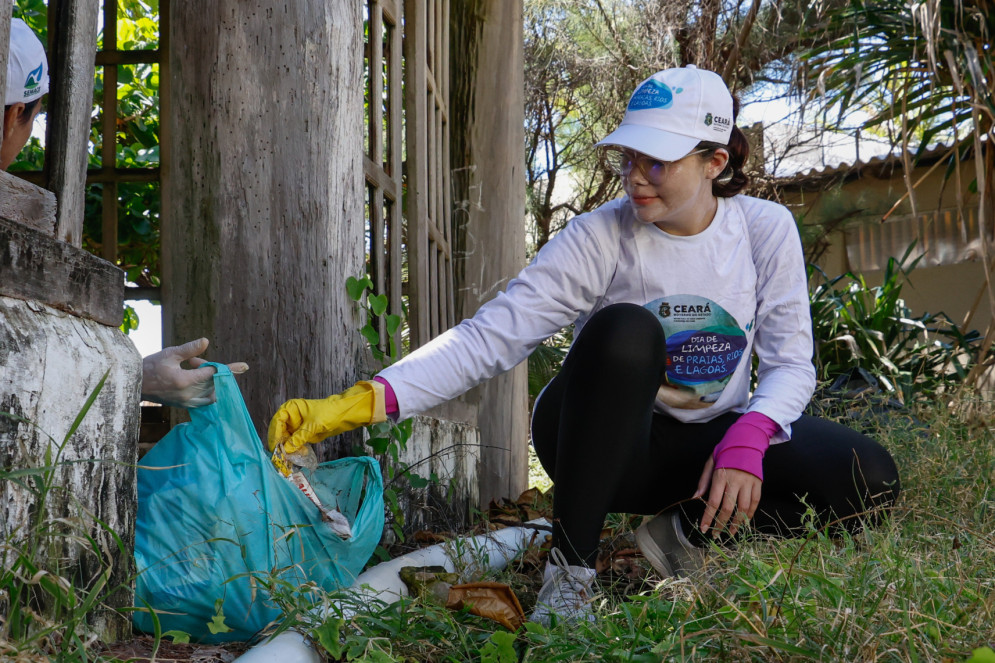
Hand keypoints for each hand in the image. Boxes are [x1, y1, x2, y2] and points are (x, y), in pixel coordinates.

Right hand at [141, 338, 247, 407]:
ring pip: (211, 393)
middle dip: (216, 371)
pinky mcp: (184, 406)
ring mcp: (186, 402)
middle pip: (214, 384)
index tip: (244, 366)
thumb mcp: (169, 354)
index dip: (228, 368)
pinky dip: (208, 390)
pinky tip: (198, 378)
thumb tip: (206, 341)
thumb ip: (189, 349)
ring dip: (212, 381)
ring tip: (194, 368)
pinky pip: (204, 400)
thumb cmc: (150, 366)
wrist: (135, 385)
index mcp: (184, 380)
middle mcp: (188, 394)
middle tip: (204, 362)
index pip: (213, 373)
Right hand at [268, 381, 385, 452]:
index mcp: (290, 408)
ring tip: (291, 459)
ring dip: (289, 449)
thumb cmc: (329, 413)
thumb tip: (286, 450)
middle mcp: (291, 417)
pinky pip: (295, 443)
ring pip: (286, 440)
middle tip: (281, 458)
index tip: (275, 448)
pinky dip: (296, 450)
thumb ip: (299, 438)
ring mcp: (296, 426)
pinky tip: (300, 455)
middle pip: (280, 432)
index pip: (277, 422)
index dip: (274, 435)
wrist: (344, 414)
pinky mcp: (302, 434)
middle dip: (281, 445)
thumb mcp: (313, 426)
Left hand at [693, 455, 761, 537]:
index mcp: (720, 475)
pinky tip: (744, 522)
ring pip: (743, 508)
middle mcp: (735, 480)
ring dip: (736, 523)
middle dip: (720, 524)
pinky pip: (755, 503)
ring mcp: (748, 483)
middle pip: (728, 508)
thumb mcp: (710, 462)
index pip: (713, 501)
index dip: (708, 517)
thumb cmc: (725, 453)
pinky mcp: (758, 484)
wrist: (746, 441)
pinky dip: (749, 514)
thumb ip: (703, 481)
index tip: (704, 528)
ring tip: (730, 532)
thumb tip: (695, 498)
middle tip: (715, 534)